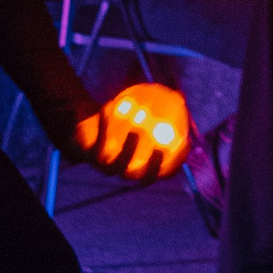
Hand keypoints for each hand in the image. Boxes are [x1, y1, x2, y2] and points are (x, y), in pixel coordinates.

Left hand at [75, 82, 190, 181]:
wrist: (85, 131)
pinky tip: (108, 105)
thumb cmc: (119, 124)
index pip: (164, 171)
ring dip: (128, 148)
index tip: (187, 142)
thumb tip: (180, 95)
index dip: (178, 162)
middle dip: (154, 167)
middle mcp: (126, 172)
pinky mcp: (88, 157)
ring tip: (135, 131)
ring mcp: (106, 166)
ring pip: (118, 165)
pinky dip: (104, 123)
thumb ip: (159, 108)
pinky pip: (98, 140)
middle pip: (144, 177)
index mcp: (141, 167)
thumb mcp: (139, 115)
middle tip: (162, 149)